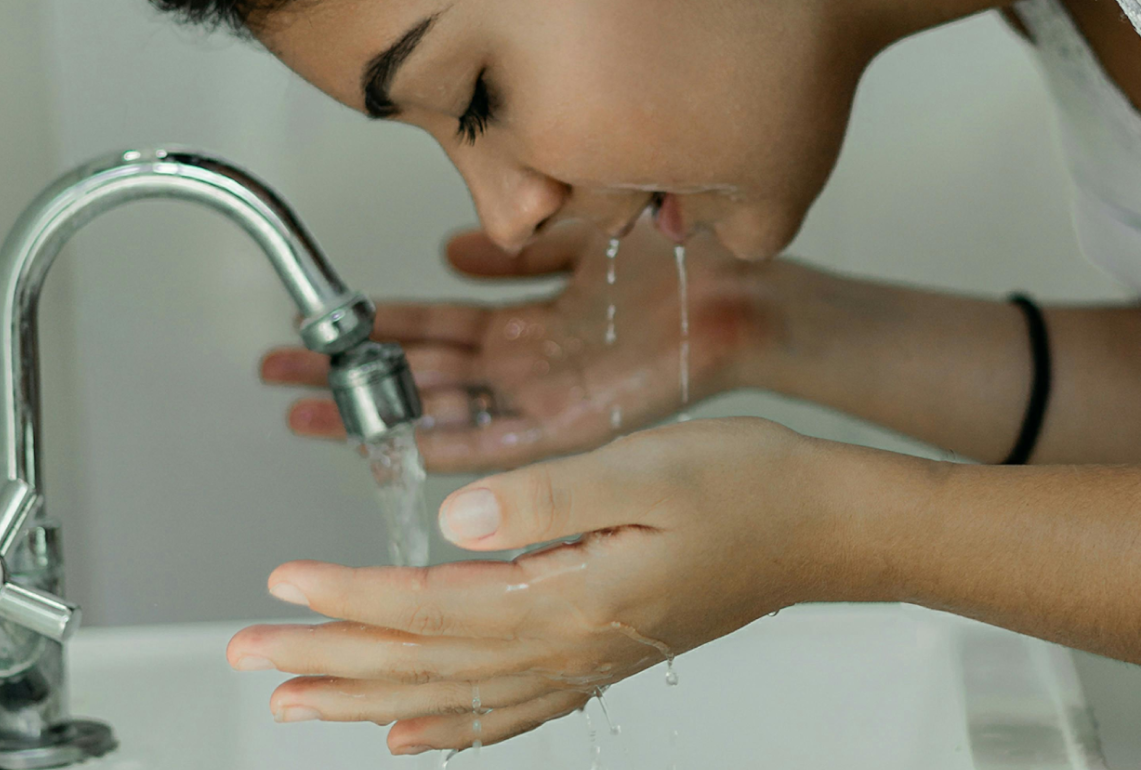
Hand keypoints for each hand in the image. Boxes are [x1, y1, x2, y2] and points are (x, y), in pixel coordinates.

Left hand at [227, 418, 918, 751]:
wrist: (822, 525)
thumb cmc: (745, 485)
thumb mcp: (645, 467)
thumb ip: (544, 499)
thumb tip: (451, 525)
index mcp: (572, 594)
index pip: (431, 608)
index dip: (350, 597)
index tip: (284, 584)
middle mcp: (571, 643)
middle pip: (426, 664)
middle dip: (332, 658)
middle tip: (253, 654)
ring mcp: (588, 657)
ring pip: (455, 696)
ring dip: (371, 699)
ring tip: (302, 700)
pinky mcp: (605, 651)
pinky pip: (511, 710)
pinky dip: (451, 729)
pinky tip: (416, 738)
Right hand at [261, 219, 785, 470]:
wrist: (740, 293)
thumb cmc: (673, 262)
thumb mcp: (576, 239)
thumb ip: (514, 249)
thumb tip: (451, 245)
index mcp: (526, 320)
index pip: (432, 326)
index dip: (373, 327)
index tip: (319, 326)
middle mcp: (525, 363)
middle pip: (421, 373)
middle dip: (352, 375)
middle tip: (281, 377)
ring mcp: (545, 396)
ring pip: (446, 410)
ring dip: (381, 414)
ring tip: (312, 414)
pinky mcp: (576, 423)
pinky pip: (504, 442)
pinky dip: (455, 446)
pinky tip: (404, 446)